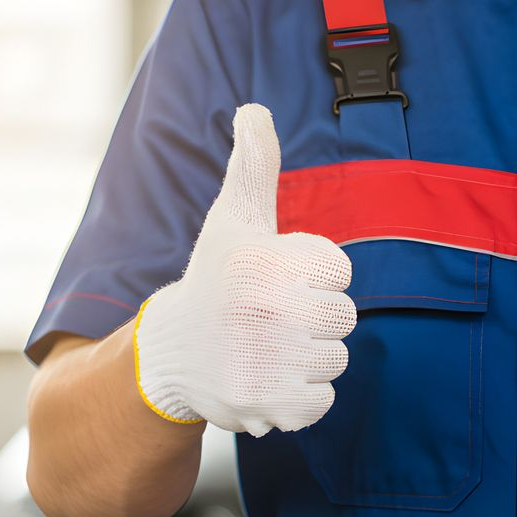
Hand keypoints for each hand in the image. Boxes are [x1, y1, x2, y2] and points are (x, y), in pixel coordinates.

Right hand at [133, 104, 354, 434]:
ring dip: (309, 357)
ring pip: (336, 359)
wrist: (172, 353)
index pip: (341, 272)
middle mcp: (267, 311)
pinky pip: (324, 400)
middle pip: (344, 318)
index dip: (315, 275)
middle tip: (269, 318)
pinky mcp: (271, 407)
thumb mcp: (234, 219)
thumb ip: (254, 165)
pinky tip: (268, 377)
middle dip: (314, 317)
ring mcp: (269, 363)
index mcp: (265, 262)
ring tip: (266, 347)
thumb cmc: (217, 278)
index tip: (277, 279)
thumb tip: (254, 109)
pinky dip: (303, 395)